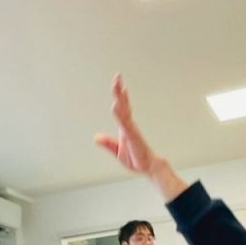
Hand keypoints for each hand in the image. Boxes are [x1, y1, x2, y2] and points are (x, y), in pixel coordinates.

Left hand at [94, 76, 186, 201]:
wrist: (149, 167)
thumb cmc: (136, 159)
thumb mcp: (117, 152)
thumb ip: (108, 143)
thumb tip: (96, 138)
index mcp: (125, 127)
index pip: (122, 108)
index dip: (121, 96)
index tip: (119, 83)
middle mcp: (129, 125)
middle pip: (124, 104)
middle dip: (120, 91)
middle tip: (118, 76)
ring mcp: (131, 129)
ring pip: (124, 110)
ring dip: (120, 98)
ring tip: (118, 85)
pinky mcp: (133, 136)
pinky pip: (125, 124)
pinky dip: (120, 114)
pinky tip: (116, 106)